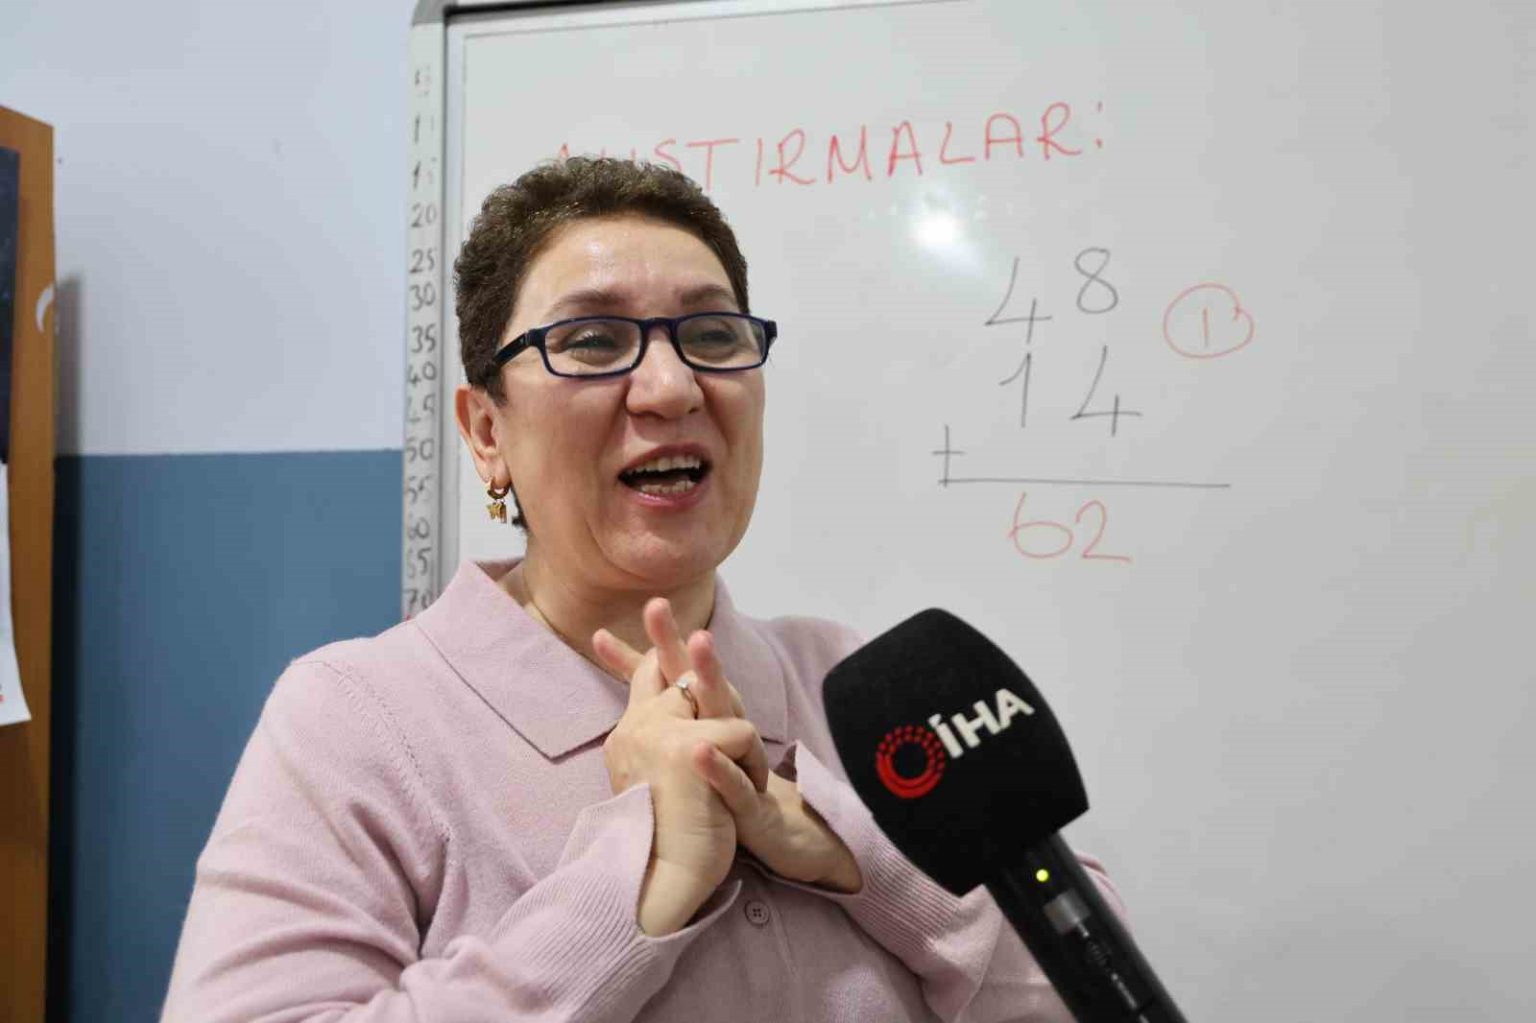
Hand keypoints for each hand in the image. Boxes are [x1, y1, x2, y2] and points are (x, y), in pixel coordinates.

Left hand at [597, 604, 860, 894]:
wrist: (778, 838)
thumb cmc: (730, 792)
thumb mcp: (689, 760)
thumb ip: (663, 729)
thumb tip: (632, 706)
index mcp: (703, 724)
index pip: (669, 685)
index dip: (636, 660)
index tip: (595, 636)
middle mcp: (723, 731)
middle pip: (698, 680)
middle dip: (677, 643)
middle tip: (656, 606)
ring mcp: (740, 762)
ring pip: (725, 713)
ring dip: (711, 676)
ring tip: (699, 641)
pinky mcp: (751, 800)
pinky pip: (735, 779)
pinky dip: (718, 764)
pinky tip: (699, 749)